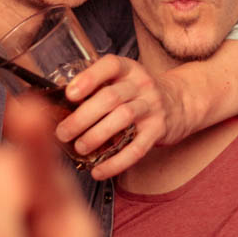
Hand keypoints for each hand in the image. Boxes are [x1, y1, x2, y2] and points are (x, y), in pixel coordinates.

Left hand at [55, 54, 187, 179]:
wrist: (180, 102)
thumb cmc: (138, 94)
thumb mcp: (123, 81)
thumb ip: (97, 88)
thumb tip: (56, 106)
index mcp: (128, 69)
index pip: (110, 66)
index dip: (88, 78)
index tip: (69, 94)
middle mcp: (142, 84)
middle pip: (111, 97)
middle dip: (82, 117)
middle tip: (63, 133)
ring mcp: (152, 107)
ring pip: (124, 118)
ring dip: (97, 135)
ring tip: (80, 148)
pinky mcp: (159, 130)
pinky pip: (137, 148)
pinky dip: (116, 162)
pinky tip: (99, 170)